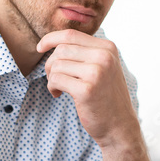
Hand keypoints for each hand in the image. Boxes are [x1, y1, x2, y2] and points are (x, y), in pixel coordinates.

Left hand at [36, 30, 139, 147]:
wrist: (119, 126)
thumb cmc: (105, 97)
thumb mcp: (102, 67)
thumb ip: (84, 52)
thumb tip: (53, 41)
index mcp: (108, 48)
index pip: (71, 34)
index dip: (51, 39)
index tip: (40, 48)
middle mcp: (104, 57)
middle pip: (61, 49)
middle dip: (50, 64)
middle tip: (54, 78)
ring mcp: (96, 72)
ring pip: (56, 64)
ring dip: (51, 78)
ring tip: (59, 88)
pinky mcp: (86, 89)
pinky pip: (55, 80)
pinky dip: (52, 87)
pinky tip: (59, 95)